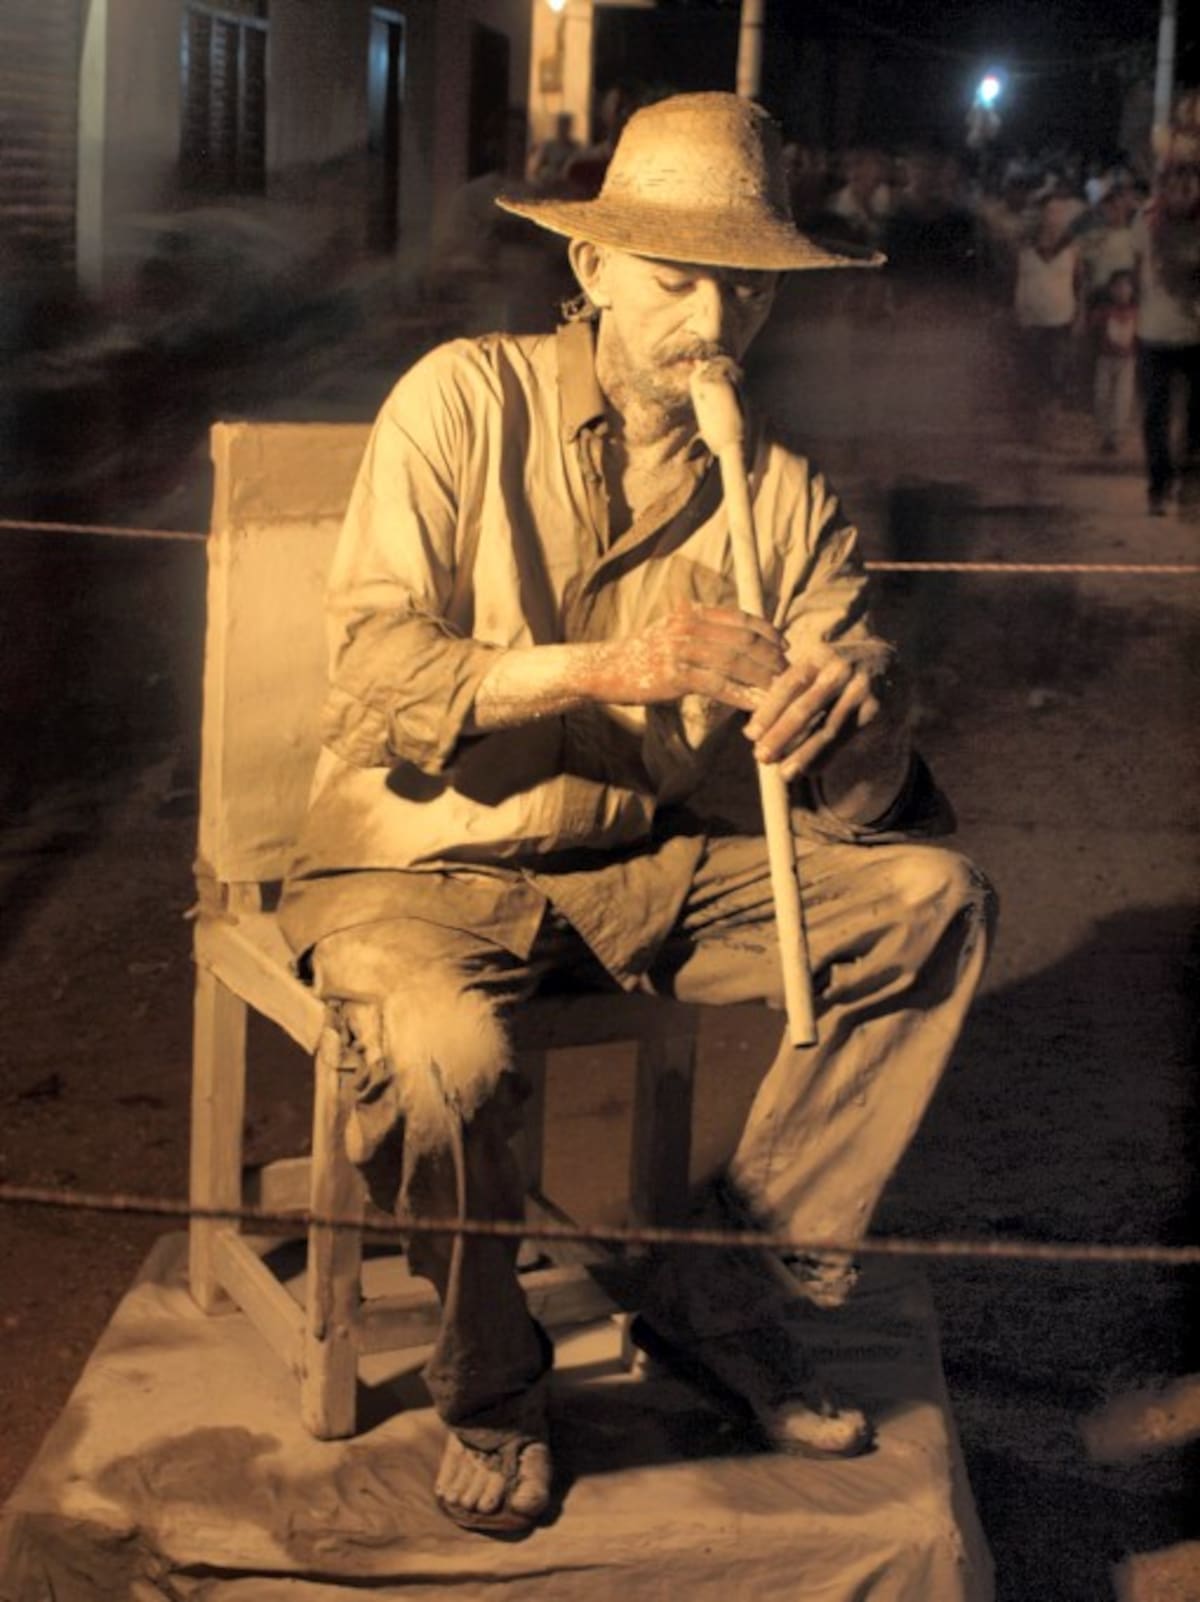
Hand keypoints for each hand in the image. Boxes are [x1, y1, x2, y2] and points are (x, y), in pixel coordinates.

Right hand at [614, 604, 786, 709]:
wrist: (604, 669)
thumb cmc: (639, 655)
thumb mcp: (669, 631)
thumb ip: (697, 628)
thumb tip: (730, 637)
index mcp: (690, 613)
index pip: (739, 617)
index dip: (767, 631)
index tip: (784, 645)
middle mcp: (688, 626)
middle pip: (742, 639)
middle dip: (770, 656)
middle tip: (787, 671)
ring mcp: (681, 650)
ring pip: (735, 662)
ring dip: (761, 677)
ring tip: (778, 690)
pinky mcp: (675, 675)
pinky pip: (718, 685)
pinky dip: (741, 695)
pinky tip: (755, 706)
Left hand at [744, 642, 881, 781]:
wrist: (888, 666)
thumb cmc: (836, 671)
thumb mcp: (815, 669)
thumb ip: (787, 692)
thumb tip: (751, 732)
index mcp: (818, 656)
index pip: (788, 685)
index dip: (768, 711)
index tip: (751, 734)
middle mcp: (839, 670)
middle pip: (805, 708)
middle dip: (781, 735)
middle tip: (761, 756)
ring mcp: (860, 690)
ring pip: (826, 729)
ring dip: (803, 754)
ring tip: (784, 773)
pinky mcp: (874, 710)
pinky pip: (844, 738)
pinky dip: (825, 757)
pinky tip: (810, 771)